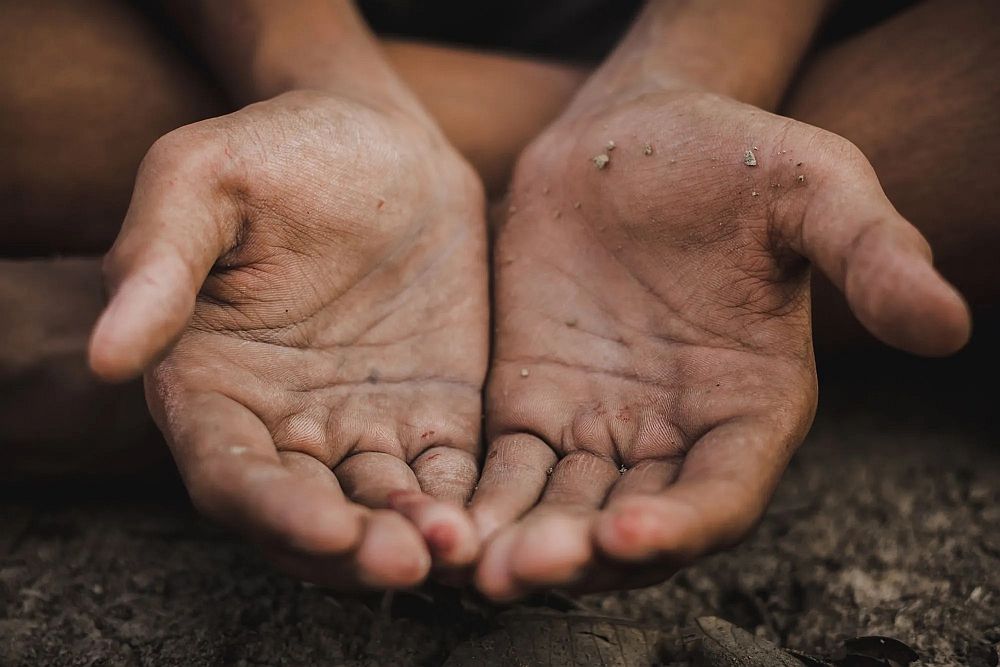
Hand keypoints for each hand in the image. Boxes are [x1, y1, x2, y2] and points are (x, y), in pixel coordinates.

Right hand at [89, 91, 488, 587]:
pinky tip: (494, 518)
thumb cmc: (279, 148)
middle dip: (354, 550)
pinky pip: (447, 475)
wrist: (381, 139)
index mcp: (212, 383)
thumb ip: (156, 263)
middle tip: (407, 562)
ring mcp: (363, 424)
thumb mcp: (202, 180)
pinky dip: (466, 505)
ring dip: (416, 540)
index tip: (326, 529)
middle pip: (311, 515)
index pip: (230, 472)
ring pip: (382, 509)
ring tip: (458, 547)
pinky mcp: (433, 412)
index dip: (273, 509)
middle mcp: (283, 422)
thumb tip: (106, 356)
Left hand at [469, 89, 968, 598]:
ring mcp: (600, 425)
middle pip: (634, 522)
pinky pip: (507, 468)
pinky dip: (482, 501)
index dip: (686, 524)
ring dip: (523, 542)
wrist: (630, 133)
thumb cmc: (731, 156)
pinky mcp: (533, 403)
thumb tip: (948, 324)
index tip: (632, 533)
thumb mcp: (813, 187)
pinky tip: (444, 519)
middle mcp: (676, 434)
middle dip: (584, 555)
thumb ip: (872, 253)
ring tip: (476, 562)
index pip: (725, 492)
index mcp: (751, 405)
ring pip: (563, 509)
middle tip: (529, 570)